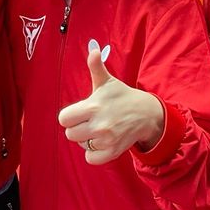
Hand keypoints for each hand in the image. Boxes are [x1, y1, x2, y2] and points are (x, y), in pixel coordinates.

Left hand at [59, 48, 164, 164]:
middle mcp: (99, 125)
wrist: (146, 113)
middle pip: (70, 134)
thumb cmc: (121, 97)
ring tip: (98, 130)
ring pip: (81, 146)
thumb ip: (96, 66)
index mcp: (93, 106)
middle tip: (89, 122)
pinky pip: (91, 159)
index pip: (64, 119)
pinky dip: (94, 154)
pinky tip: (101, 142)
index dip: (69, 116)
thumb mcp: (107, 82)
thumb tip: (93, 50)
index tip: (79, 113)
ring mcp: (107, 140)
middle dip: (77, 128)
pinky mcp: (113, 152)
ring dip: (87, 140)